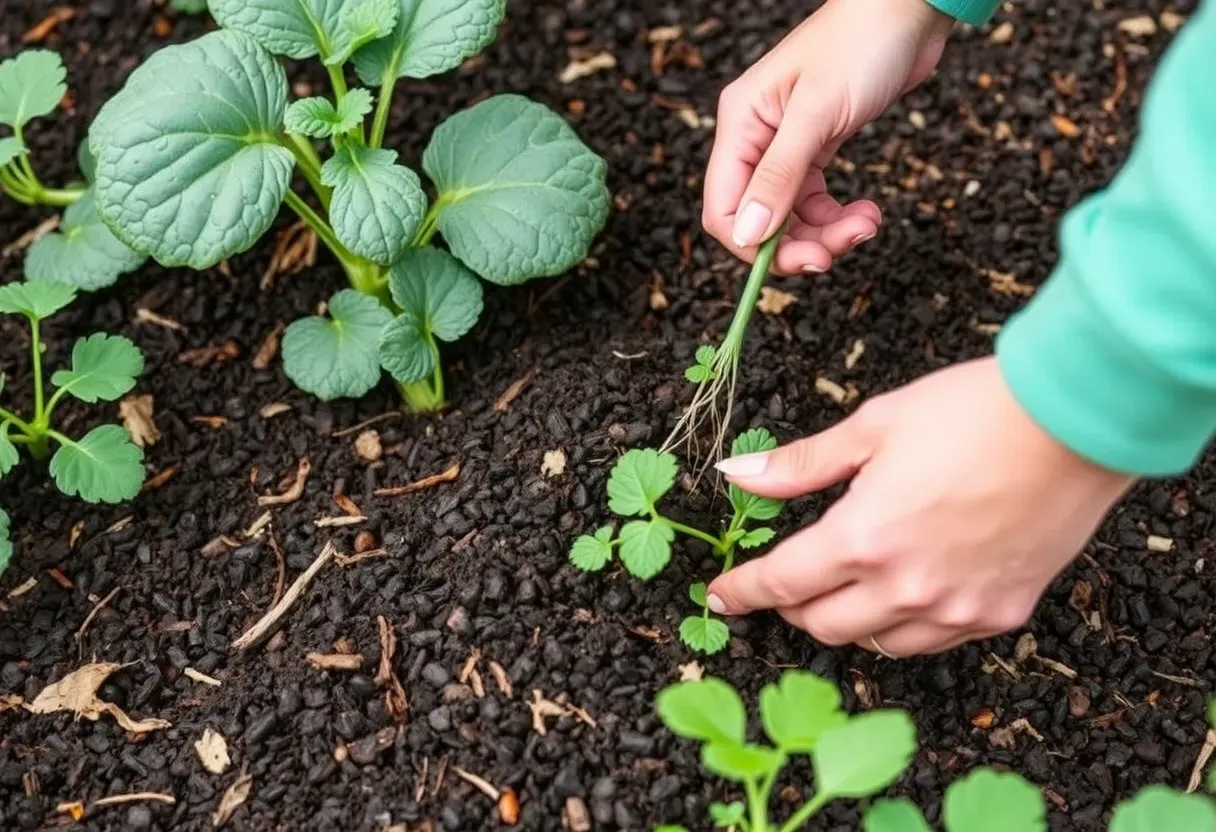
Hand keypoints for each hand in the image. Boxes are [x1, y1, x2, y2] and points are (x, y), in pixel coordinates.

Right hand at [704, 0, 953, 273]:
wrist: (907, 12)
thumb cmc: (861, 43)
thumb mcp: (817, 112)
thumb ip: (780, 175)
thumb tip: (748, 234)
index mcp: (740, 125)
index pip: (723, 208)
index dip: (752, 245)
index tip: (795, 260)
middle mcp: (755, 139)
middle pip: (758, 220)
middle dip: (797, 243)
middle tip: (837, 252)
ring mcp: (785, 147)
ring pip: (790, 217)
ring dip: (827, 234)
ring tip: (867, 223)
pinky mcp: (816, 150)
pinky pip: (814, 203)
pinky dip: (839, 217)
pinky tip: (866, 211)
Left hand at [707, 358, 1133, 655]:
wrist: (1074, 421)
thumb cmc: (972, 412)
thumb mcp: (872, 427)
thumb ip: (801, 464)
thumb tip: (737, 475)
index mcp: (863, 538)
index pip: (782, 582)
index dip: (743, 591)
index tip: (721, 595)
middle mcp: (906, 587)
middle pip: (822, 625)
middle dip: (791, 606)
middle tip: (784, 581)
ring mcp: (956, 609)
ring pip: (876, 643)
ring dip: (845, 621)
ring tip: (840, 589)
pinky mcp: (1001, 614)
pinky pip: (933, 641)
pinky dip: (904, 625)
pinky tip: (903, 593)